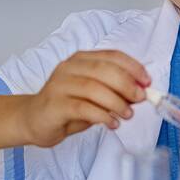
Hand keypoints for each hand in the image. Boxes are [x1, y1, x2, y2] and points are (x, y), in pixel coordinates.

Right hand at [11, 50, 148, 149]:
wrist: (32, 120)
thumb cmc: (67, 106)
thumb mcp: (95, 95)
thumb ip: (114, 91)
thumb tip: (141, 93)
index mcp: (81, 59)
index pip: (112, 56)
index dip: (133, 67)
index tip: (147, 81)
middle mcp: (69, 68)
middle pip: (104, 70)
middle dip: (127, 84)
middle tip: (140, 99)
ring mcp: (59, 85)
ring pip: (94, 88)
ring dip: (116, 102)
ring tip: (128, 114)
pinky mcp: (54, 105)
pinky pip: (83, 108)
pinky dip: (102, 115)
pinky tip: (112, 123)